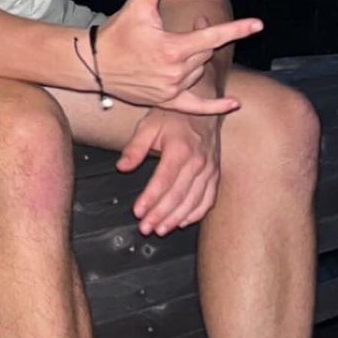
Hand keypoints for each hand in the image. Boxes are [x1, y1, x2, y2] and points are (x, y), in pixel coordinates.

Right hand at [96, 0, 259, 113]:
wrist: (93, 64)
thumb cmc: (116, 34)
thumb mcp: (136, 8)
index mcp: (173, 48)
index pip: (212, 37)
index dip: (236, 29)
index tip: (258, 24)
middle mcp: (176, 71)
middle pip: (205, 54)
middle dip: (201, 40)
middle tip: (187, 29)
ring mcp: (171, 88)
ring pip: (199, 72)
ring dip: (195, 61)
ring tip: (174, 52)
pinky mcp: (165, 101)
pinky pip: (196, 107)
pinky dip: (215, 106)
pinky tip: (234, 103)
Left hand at [118, 105, 221, 235]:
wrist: (204, 107)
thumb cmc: (174, 117)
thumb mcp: (149, 125)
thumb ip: (135, 147)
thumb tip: (122, 167)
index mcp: (180, 149)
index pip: (163, 181)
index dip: (150, 199)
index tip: (138, 212)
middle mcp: (197, 162)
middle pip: (178, 195)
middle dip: (160, 215)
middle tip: (146, 228)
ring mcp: (209, 169)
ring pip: (193, 201)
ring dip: (176, 218)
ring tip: (161, 229)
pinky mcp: (215, 174)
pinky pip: (208, 199)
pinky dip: (196, 213)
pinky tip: (183, 222)